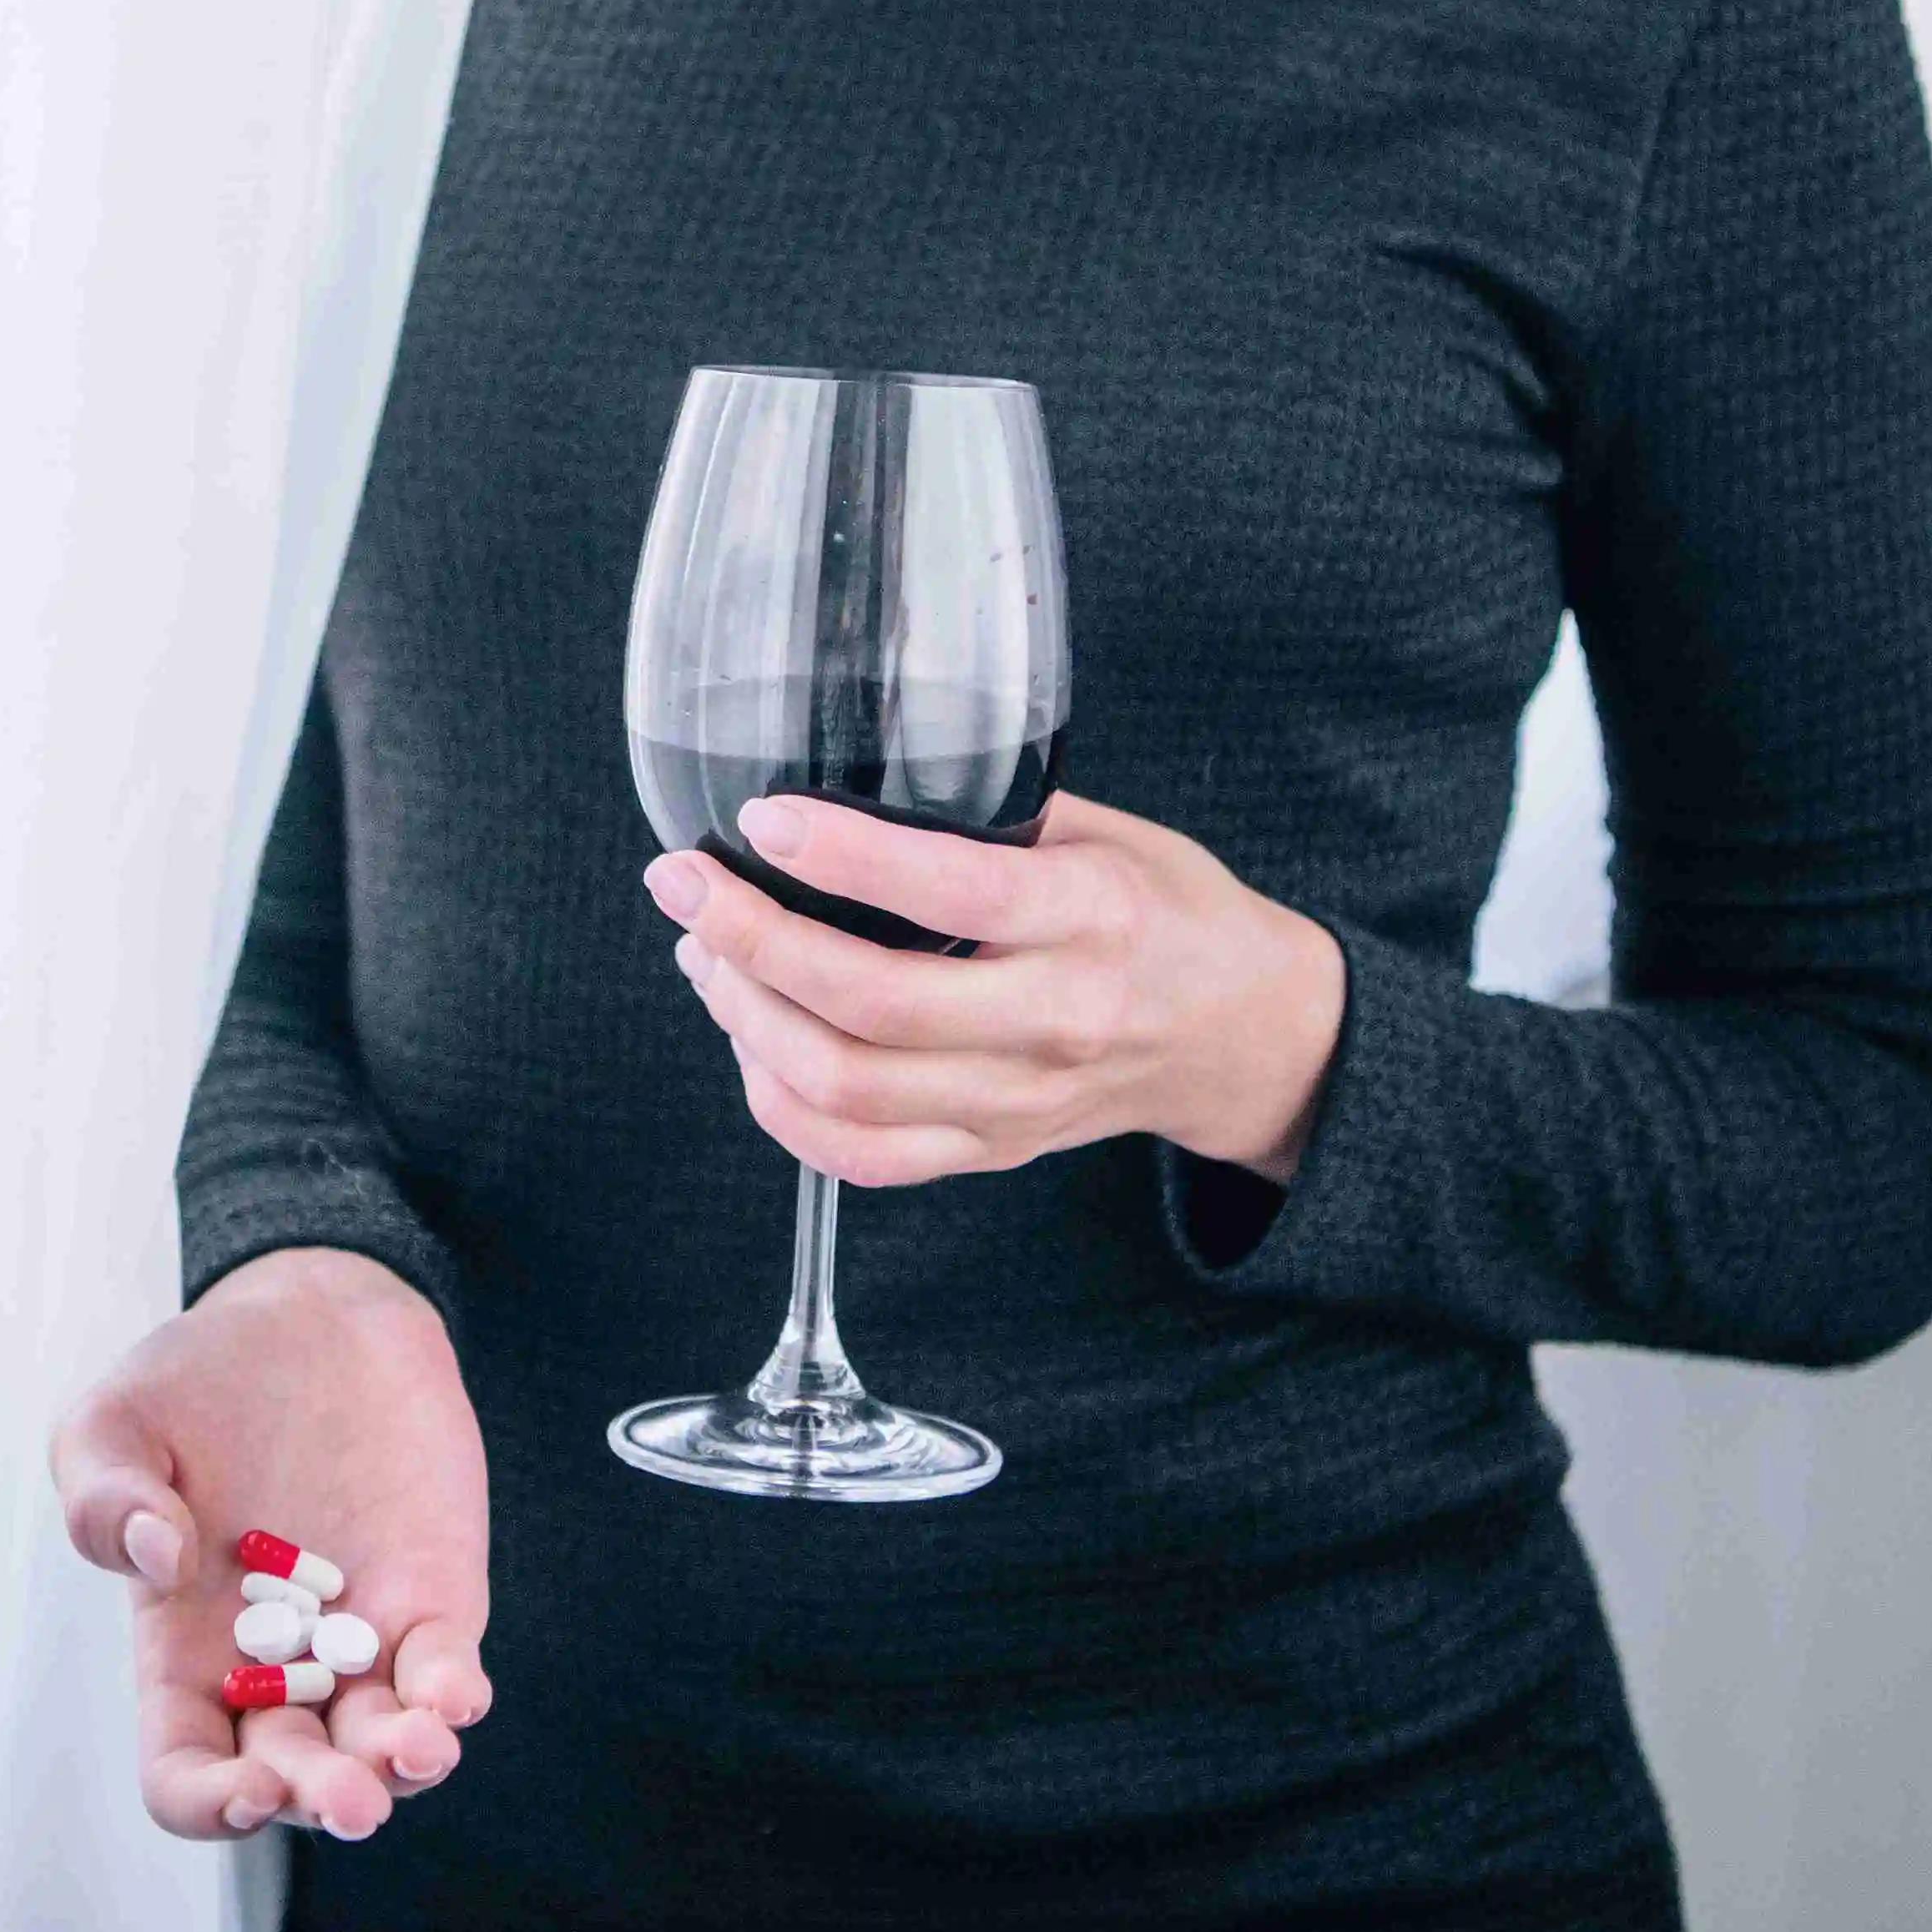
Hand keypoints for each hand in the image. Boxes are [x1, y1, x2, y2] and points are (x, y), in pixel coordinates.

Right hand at [49, 1245, 492, 1843]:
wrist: (309, 1316)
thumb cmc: (196, 1383)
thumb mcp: (113, 1422)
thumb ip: (104, 1494)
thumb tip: (159, 1558)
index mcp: (181, 1652)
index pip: (186, 1771)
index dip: (209, 1804)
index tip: (244, 1788)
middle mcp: (274, 1668)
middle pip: (293, 1776)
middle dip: (322, 1798)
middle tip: (348, 1799)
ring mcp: (358, 1642)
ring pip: (379, 1747)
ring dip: (400, 1767)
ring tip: (415, 1749)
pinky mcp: (432, 1599)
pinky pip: (443, 1674)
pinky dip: (452, 1696)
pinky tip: (455, 1695)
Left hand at [641, 789, 1347, 1191]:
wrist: (1247, 1037)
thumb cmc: (1170, 915)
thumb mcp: (1112, 832)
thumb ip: (999, 811)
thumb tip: (858, 775)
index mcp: (1092, 916)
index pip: (951, 891)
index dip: (841, 856)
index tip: (763, 817)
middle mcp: (1055, 1018)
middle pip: (872, 1005)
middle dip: (751, 939)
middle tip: (684, 884)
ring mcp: (1019, 1100)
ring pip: (849, 1089)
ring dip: (749, 1019)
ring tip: (706, 955)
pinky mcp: (992, 1151)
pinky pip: (863, 1157)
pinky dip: (785, 1108)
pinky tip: (751, 1043)